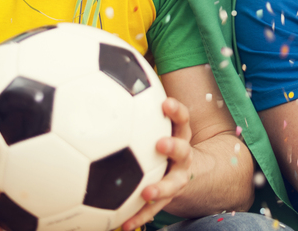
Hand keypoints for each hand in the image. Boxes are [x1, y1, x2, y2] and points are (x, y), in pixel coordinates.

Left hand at [120, 97, 194, 229]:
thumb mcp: (159, 124)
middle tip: (161, 144)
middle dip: (174, 146)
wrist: (187, 171)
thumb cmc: (162, 140)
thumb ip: (140, 107)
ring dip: (161, 188)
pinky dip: (139, 216)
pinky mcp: (167, 197)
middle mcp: (182, 156)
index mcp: (180, 135)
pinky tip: (123, 225)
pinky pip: (154, 209)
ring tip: (148, 193)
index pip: (182, 119)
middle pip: (183, 149)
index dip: (176, 111)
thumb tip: (109, 80)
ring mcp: (177, 178)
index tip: (165, 104)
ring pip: (173, 183)